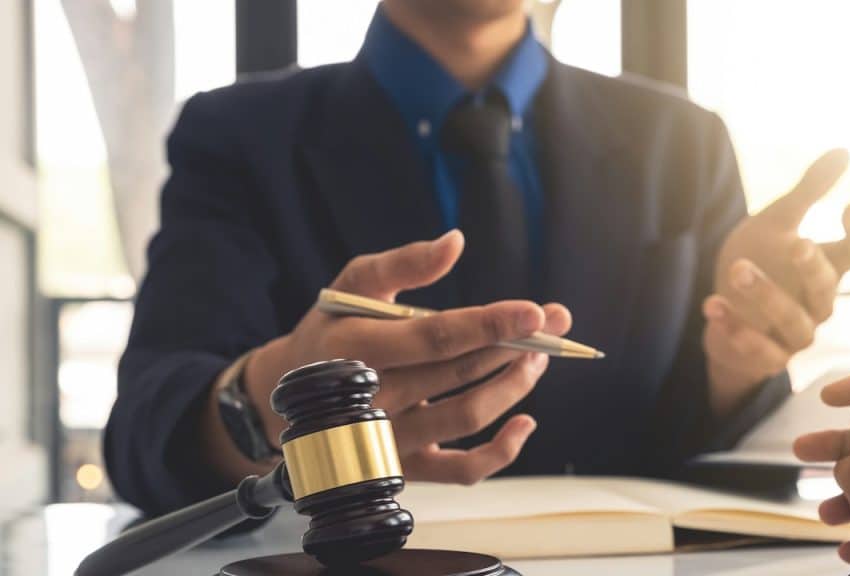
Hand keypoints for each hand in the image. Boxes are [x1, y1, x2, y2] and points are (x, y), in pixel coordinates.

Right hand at [248, 229, 571, 483]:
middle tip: (554, 325)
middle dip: (516, 345)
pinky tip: (526, 424)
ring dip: (513, 386)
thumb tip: (456, 242)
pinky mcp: (403, 467)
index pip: (436, 336)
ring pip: (467, 416)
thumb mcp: (353, 284)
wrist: (289, 395)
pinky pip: (459, 471)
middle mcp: (371, 397)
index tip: (537, 311)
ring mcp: (387, 437)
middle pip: (459, 372)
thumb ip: (404, 264)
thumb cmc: (332, 329)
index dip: (490, 323)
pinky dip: (500, 453)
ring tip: (537, 359)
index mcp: (356, 346)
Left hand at [703, 149, 849, 415]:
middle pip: (827, 288)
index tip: (849, 207)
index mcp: (825, 267)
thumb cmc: (761, 261)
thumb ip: (809, 191)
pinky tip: (712, 306)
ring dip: (766, 296)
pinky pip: (760, 351)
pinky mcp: (769, 358)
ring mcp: (796, 334)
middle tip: (796, 242)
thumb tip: (845, 150)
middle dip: (811, 267)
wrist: (725, 310)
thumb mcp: (778, 222)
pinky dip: (736, 330)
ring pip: (794, 321)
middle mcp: (818, 303)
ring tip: (736, 270)